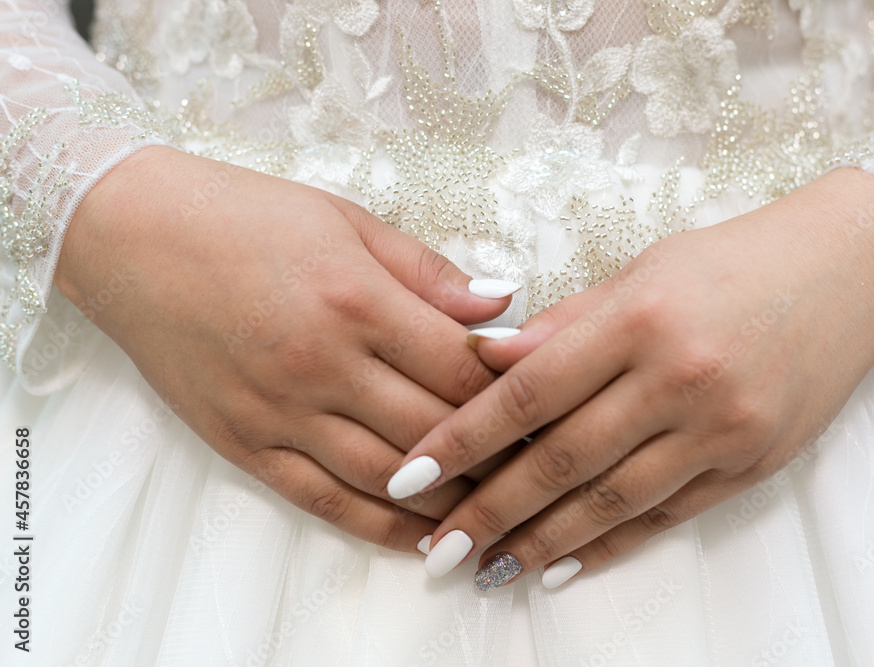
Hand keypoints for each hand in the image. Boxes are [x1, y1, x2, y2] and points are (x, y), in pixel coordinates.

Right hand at [54, 146, 516, 550]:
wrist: (133, 238)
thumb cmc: (244, 219)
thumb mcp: (346, 223)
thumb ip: (428, 272)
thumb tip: (501, 304)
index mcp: (358, 301)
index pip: (462, 369)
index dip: (514, 392)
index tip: (546, 404)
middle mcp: (323, 365)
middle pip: (435, 429)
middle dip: (496, 452)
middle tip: (537, 464)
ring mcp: (282, 412)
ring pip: (389, 478)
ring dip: (450, 502)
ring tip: (495, 509)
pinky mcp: (246, 444)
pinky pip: (325, 502)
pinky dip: (381, 527)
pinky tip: (422, 539)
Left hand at [386, 168, 873, 586]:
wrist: (850, 269)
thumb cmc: (731, 260)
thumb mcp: (641, 270)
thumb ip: (563, 323)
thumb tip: (484, 359)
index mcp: (638, 319)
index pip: (529, 392)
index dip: (463, 438)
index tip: (411, 475)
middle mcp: (679, 378)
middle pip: (563, 459)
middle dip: (490, 509)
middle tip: (436, 548)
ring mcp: (721, 428)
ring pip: (611, 501)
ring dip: (542, 542)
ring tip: (488, 567)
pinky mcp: (752, 463)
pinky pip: (666, 516)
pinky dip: (610, 546)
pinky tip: (563, 566)